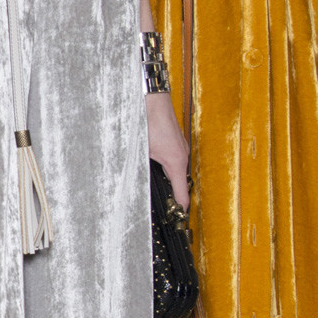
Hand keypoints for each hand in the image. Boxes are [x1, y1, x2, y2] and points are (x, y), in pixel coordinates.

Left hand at [146, 92, 188, 209]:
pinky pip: (175, 160)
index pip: (182, 194)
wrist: (152, 99)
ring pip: (176, 171)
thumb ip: (141, 171)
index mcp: (176, 162)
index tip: (178, 218)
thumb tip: (135, 185)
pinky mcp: (176, 141)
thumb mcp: (141, 152)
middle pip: (179, 183)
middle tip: (167, 208)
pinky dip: (168, 168)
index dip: (180, 208)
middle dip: (172, 195)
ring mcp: (181, 147)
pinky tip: (156, 167)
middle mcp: (182, 155)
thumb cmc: (147, 123)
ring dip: (169, 180)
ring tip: (161, 191)